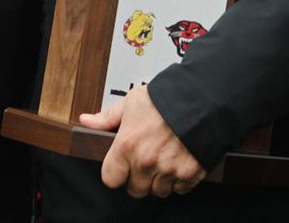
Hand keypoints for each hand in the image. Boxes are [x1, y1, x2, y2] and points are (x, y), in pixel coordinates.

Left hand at [79, 86, 205, 197]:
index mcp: (127, 144)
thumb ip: (108, 117)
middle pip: (135, 189)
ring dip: (160, 180)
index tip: (121, 166)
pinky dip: (180, 179)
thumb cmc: (165, 98)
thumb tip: (87, 121)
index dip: (116, 173)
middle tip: (146, 160)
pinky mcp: (189, 173)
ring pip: (158, 191)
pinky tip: (179, 161)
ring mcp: (168, 169)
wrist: (201, 98)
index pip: (111, 179)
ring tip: (164, 158)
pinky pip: (179, 189)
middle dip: (138, 178)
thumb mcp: (131, 102)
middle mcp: (146, 161)